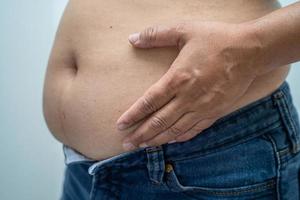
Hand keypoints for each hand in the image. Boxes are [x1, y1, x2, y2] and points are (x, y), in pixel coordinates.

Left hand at [117, 20, 261, 150]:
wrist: (250, 51)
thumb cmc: (217, 39)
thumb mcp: (185, 29)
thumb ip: (156, 34)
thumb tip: (132, 39)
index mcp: (178, 78)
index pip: (149, 102)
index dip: (133, 115)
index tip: (120, 126)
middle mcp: (188, 97)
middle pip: (159, 121)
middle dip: (141, 134)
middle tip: (126, 144)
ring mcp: (202, 107)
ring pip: (175, 130)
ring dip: (157, 140)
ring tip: (143, 146)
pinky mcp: (215, 112)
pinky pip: (195, 130)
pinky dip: (180, 137)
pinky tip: (171, 141)